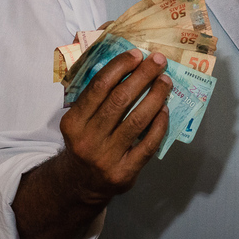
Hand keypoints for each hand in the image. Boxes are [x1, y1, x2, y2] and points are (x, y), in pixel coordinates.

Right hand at [59, 49, 171, 200]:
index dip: (120, 67)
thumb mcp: (78, 121)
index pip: (98, 87)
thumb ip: (94, 98)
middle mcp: (88, 139)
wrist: (81, 183)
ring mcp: (107, 157)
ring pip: (136, 120)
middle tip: (158, 61)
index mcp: (73, 122)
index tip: (136, 54)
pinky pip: (148, 144)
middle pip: (119, 100)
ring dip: (155, 96)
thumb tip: (125, 65)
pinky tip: (165, 109)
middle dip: (142, 76)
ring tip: (166, 81)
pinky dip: (159, 124)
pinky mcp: (125, 172)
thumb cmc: (85, 142)